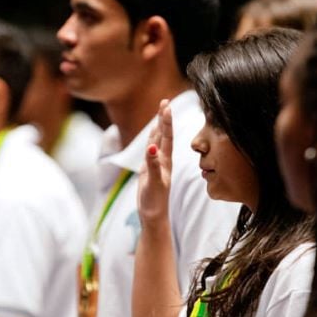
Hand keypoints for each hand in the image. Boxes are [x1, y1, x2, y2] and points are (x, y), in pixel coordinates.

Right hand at [138, 100, 172, 225]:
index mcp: (165, 161)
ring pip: (157, 140)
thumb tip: (151, 147)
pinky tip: (152, 135)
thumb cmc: (155, 201)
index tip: (167, 105)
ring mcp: (156, 164)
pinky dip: (151, 139)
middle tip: (165, 101)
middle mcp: (162, 160)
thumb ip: (153, 165)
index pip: (167, 137)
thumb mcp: (154, 183)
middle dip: (164, 118)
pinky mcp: (149, 169)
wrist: (154, 215)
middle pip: (163, 135)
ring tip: (161, 111)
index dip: (166, 121)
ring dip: (159, 126)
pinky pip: (150, 149)